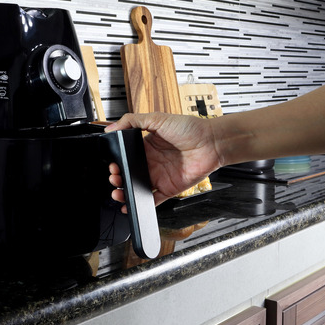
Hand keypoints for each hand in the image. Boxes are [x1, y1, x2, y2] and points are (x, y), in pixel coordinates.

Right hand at [106, 112, 220, 205]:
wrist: (212, 142)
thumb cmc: (190, 128)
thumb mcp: (158, 118)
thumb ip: (133, 121)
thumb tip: (113, 127)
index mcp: (147, 146)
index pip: (126, 157)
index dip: (117, 162)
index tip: (112, 164)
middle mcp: (152, 162)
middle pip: (129, 174)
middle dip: (118, 178)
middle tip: (115, 177)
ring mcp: (160, 176)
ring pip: (137, 188)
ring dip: (125, 193)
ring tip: (118, 193)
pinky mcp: (169, 188)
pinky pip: (153, 200)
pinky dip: (141, 205)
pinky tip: (131, 205)